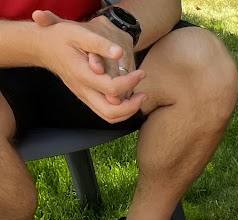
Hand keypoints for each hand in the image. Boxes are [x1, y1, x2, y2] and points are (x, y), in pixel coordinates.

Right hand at [31, 10, 145, 120]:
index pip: (112, 89)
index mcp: (82, 75)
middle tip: (144, 93)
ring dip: (128, 111)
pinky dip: (121, 110)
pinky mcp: (86, 97)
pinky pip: (105, 112)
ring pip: (109, 116)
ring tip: (140, 96)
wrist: (44, 46)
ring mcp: (84, 96)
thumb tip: (120, 53)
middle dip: (132, 106)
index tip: (142, 73)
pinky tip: (130, 97)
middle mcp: (83, 90)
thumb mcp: (80, 34)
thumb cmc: (62, 38)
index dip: (131, 82)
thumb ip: (100, 44)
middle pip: (111, 111)